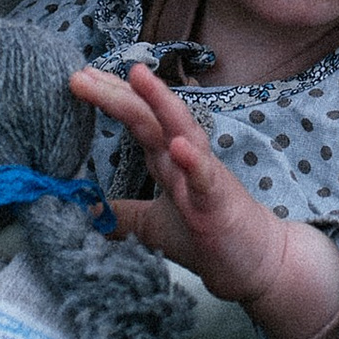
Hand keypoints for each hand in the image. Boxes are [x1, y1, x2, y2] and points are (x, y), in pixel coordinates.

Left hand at [70, 62, 338, 338]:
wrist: (257, 263)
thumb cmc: (208, 237)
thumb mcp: (152, 226)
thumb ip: (123, 215)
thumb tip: (87, 211)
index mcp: (167, 161)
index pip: (137, 120)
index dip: (111, 97)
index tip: (81, 78)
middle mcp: (184, 159)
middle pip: (150, 117)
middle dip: (119, 93)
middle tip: (82, 75)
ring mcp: (204, 177)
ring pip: (182, 132)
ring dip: (161, 104)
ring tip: (138, 77)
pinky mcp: (220, 204)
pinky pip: (206, 179)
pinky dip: (193, 161)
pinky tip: (178, 146)